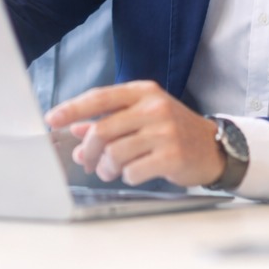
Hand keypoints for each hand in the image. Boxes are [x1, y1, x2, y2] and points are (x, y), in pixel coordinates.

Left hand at [44, 80, 222, 187]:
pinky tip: (134, 173)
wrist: (215, 147)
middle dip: (89, 150)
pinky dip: (127, 176)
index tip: (52, 119)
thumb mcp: (142, 118)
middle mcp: (153, 107)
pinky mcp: (172, 155)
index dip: (72, 109)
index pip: (99, 97)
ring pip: (114, 152)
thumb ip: (110, 122)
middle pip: (102, 129)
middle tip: (88, 162)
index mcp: (143, 92)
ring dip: (107, 167)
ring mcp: (164, 131)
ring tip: (111, 171)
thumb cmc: (173, 131)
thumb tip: (77, 133)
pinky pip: (133, 170)